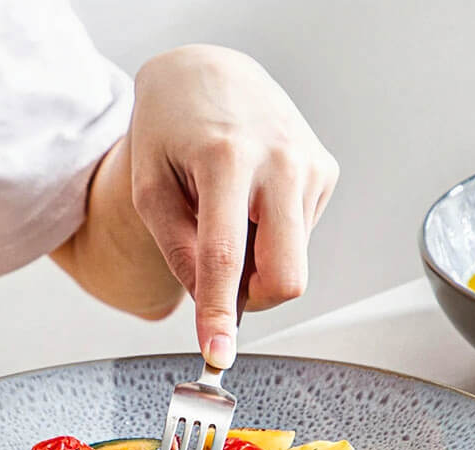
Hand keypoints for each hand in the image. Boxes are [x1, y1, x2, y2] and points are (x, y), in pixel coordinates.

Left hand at [129, 45, 338, 366]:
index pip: (226, 256)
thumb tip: (212, 307)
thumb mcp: (149, 189)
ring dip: (256, 259)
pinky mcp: (325, 172)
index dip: (221, 313)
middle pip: (285, 275)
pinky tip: (251, 201)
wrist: (208, 71)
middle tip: (222, 280)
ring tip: (228, 212)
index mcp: (226, 159)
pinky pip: (298, 239)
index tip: (218, 353)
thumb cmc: (170, 127)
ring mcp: (310, 165)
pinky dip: (270, 237)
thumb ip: (178, 252)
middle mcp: (280, 159)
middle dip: (252, 299)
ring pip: (290, 263)